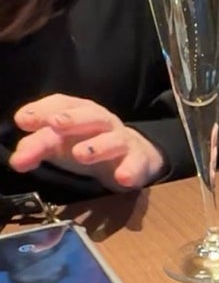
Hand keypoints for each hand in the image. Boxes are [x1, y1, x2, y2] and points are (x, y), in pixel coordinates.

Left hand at [10, 95, 165, 190]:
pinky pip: (137, 164)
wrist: (134, 156)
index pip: (62, 104)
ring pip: (114, 139)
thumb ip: (36, 148)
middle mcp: (103, 123)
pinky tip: (122, 178)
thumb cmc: (90, 145)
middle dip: (73, 118)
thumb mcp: (59, 145)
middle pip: (91, 115)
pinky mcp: (138, 161)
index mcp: (81, 113)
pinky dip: (131, 170)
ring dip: (98, 146)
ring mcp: (122, 141)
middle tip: (55, 124)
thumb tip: (16, 161)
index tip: (23, 120)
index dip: (43, 109)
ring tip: (81, 154)